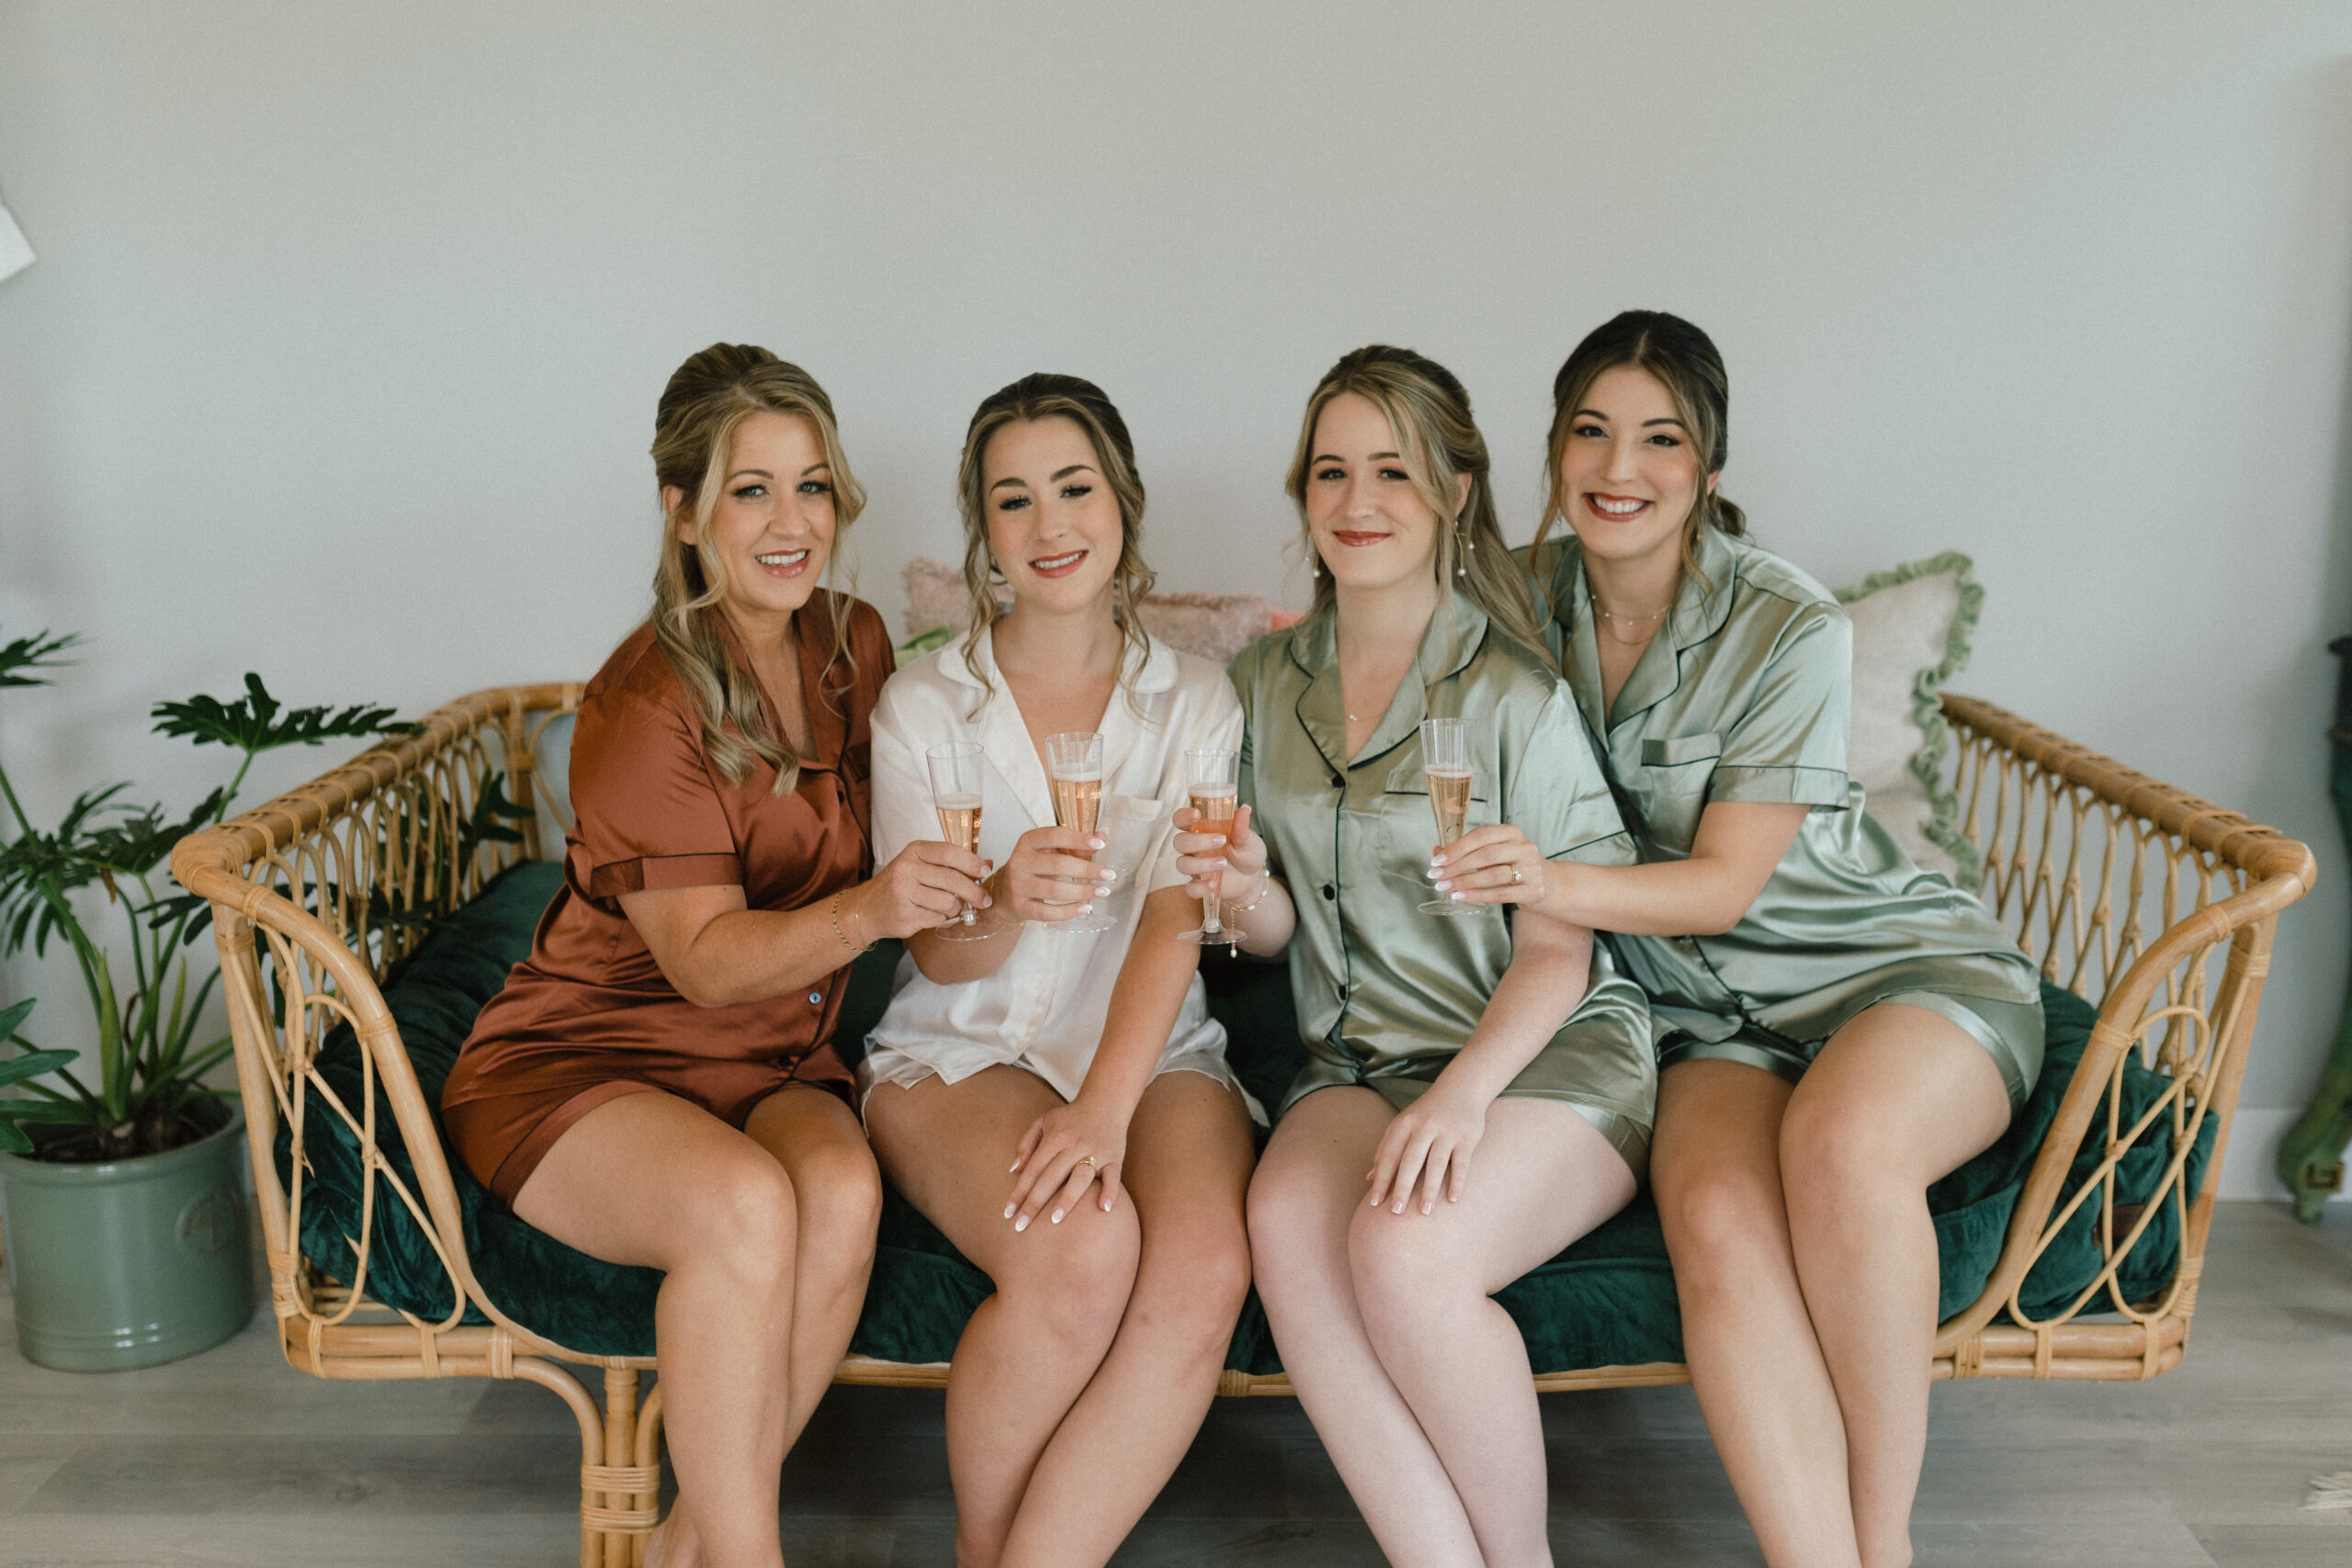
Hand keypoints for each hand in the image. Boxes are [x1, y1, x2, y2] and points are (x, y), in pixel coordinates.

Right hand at [852, 841, 991, 941]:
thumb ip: (952, 863)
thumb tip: (988, 863)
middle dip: (974, 892)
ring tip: (948, 907)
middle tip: (984, 900)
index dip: (971, 862)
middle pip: (952, 880)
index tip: (985, 871)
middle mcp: (906, 869)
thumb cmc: (901, 884)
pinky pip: (938, 918)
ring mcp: (903, 893)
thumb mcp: (921, 865)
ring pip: (948, 902)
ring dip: (955, 908)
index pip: (949, 852)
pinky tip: (932, 914)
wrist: (868, 908)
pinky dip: (941, 918)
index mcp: (914, 851)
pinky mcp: (904, 915)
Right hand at [996, 824, 1111, 922]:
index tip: (1100, 844)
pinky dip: (1068, 912)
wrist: (1007, 891)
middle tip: (1108, 874)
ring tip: (1102, 892)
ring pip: (1054, 890)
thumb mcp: (1051, 850)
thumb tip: (1104, 834)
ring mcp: (1019, 885)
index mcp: (1028, 841)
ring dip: (1082, 891)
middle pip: (1057, 864)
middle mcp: (1020, 861)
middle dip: (1086, 870)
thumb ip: (1077, 843)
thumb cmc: (1036, 867)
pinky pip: (1047, 912)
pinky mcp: (1021, 907)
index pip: (1054, 836)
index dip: (1078, 839)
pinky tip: (1085, 908)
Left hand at [1005, 1097, 1128, 1229]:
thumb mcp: (1043, 1122)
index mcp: (1055, 1138)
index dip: (1019, 1192)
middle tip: (1021, 1226)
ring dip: (1067, 1198)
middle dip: (1035, 1203)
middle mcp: (1074, 1146)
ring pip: (1080, 1177)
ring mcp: (1096, 1152)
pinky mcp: (1115, 1158)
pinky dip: (1110, 1192)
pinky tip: (1103, 1209)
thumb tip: (1014, 1170)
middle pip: (1051, 1177)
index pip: (1033, 1170)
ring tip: (1054, 1219)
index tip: (1008, 1214)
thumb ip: (1026, 1143)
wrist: (1106, 1102)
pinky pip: (1113, 1177)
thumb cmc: (1070, 1118)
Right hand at [1173, 803, 1265, 903]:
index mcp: (1200, 829)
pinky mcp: (1200, 884)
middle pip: (1180, 842)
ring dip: (1201, 864)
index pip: (1180, 820)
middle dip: (1198, 841)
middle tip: (1222, 841)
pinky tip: (1213, 884)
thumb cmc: (1246, 852)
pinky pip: (1190, 888)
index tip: (1196, 814)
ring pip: (1182, 864)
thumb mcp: (1248, 839)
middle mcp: (1193, 847)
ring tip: (1223, 863)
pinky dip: (1199, 887)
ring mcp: (1195, 866)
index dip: (1183, 816)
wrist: (1253, 877)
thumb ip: (1242, 827)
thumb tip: (1244, 809)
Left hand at [1367, 1082, 1489, 1214]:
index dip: (1381, 1180)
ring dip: (1430, 1189)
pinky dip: (1457, 1181)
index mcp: (1404, 1124)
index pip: (1390, 1155)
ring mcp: (1446, 1132)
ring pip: (1436, 1164)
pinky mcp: (1466, 1138)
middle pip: (1411, 1161)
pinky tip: (1452, 1199)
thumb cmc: (1426, 1112)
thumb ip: (1386, 1148)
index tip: (1374, 1203)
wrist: (1461, 1088)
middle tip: (1395, 1212)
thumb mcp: (1403, 1124)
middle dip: (1402, 1187)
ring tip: (1424, 1211)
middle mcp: (1424, 1126)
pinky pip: (1462, 1163)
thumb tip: (1369, 1177)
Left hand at [1429, 823, 1548, 907]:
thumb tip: (1435, 851)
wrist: (1550, 885)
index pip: (1481, 835)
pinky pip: (1499, 893)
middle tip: (1437, 876)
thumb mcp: (1495, 853)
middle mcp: (1524, 848)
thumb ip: (1467, 850)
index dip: (1457, 847)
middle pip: (1485, 855)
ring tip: (1445, 887)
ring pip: (1492, 875)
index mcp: (1512, 833)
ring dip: (1464, 881)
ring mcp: (1531, 869)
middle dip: (1457, 866)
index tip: (1437, 860)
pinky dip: (1477, 895)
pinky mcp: (1533, 890)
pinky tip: (1460, 896)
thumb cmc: (1515, 865)